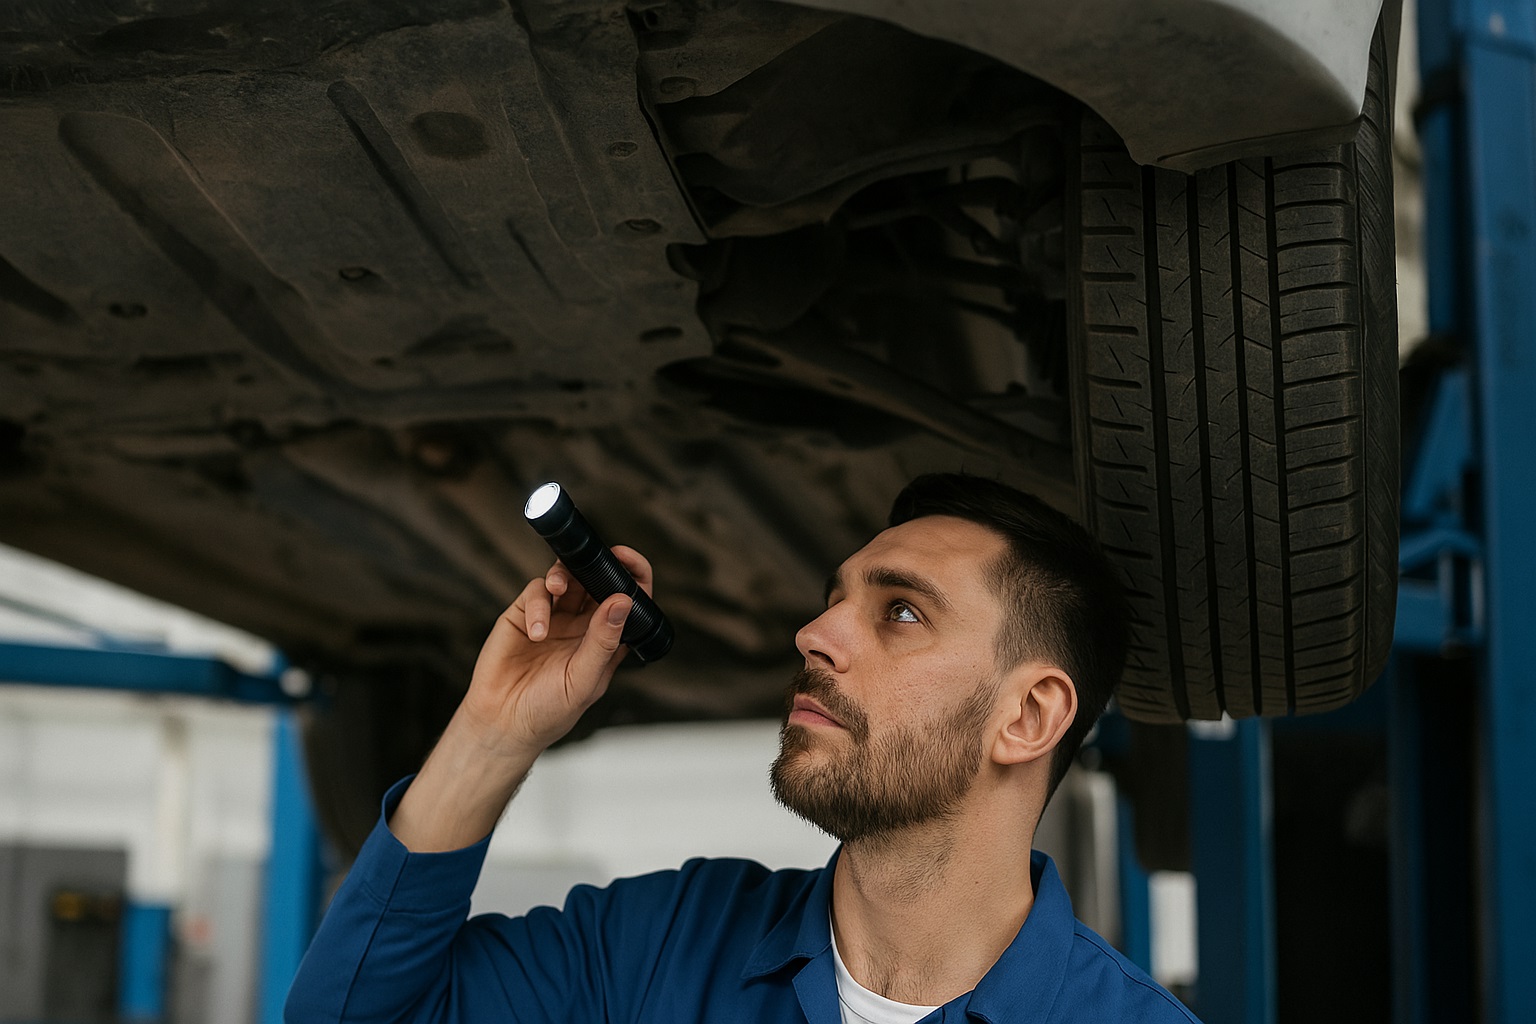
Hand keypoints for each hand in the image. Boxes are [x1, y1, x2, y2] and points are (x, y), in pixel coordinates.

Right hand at [459, 545, 654, 758]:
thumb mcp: (582, 680)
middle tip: (596, 558)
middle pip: (597, 582)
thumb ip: (603, 641)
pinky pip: (536, 593)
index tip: (627, 562)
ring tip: (557, 588)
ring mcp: (554, 617)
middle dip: (598, 566)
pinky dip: (538, 605)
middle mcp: (583, 625)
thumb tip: (623, 602)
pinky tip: (536, 632)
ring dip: (565, 575)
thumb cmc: (549, 711)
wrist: (503, 723)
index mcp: (606, 641)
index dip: (634, 577)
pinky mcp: (524, 614)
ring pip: (568, 578)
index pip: (629, 602)